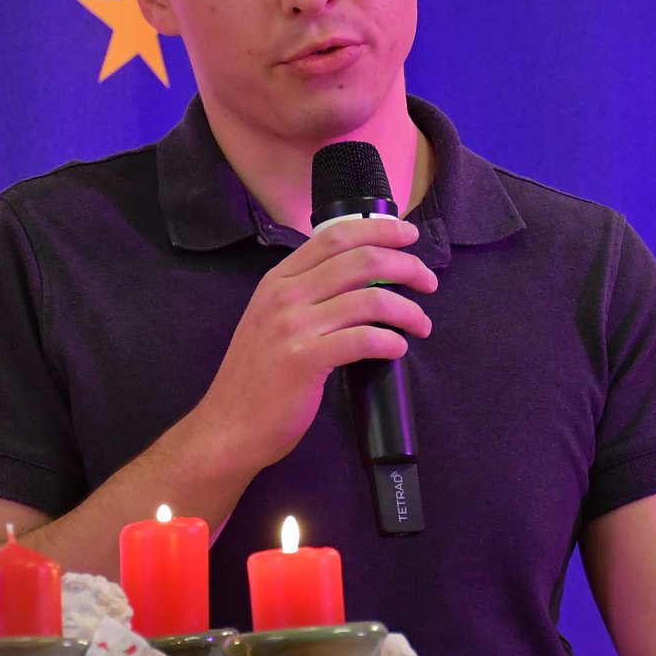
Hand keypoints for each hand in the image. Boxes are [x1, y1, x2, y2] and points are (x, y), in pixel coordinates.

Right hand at [188, 217, 436, 475]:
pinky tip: (398, 348)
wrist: (228, 425)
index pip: (335, 236)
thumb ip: (306, 294)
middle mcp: (284, 295)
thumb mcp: (272, 319)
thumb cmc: (258, 376)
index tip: (408, 235)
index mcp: (278, 279)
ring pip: (369, 299)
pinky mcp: (305, 360)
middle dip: (405, 265)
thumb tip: (360, 280)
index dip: (379, 230)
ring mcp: (293, 327)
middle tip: (427, 281)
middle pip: (360, 260)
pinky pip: (363, 339)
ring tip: (422, 324)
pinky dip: (391, 341)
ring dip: (407, 309)